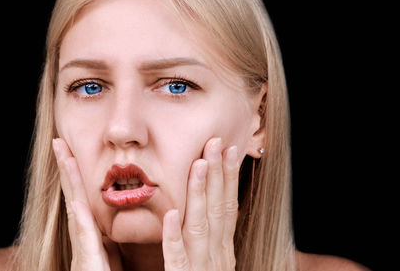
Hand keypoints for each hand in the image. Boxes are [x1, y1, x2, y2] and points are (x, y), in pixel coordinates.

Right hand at [52, 138, 111, 270]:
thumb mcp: (111, 258)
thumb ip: (108, 240)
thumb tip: (109, 224)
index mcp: (92, 237)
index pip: (83, 199)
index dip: (76, 175)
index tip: (71, 150)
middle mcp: (84, 242)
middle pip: (74, 199)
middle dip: (67, 171)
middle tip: (58, 142)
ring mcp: (83, 254)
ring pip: (76, 213)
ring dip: (70, 185)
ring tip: (63, 157)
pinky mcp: (89, 267)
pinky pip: (86, 242)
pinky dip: (80, 223)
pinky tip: (77, 205)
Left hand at [162, 137, 239, 270]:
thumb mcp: (215, 261)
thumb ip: (214, 237)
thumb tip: (216, 206)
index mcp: (222, 248)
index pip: (228, 206)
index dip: (229, 177)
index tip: (229, 150)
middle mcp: (215, 254)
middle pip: (217, 209)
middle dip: (217, 173)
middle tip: (215, 142)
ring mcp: (199, 266)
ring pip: (198, 225)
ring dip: (199, 193)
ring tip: (198, 164)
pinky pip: (176, 256)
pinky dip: (173, 235)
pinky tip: (169, 214)